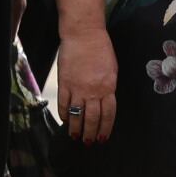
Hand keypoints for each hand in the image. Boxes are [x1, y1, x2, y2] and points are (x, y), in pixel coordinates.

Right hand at [57, 23, 118, 145]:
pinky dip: (63, 115)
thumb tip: (105, 102)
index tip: (103, 137)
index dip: (105, 127)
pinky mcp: (64, 83)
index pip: (108, 113)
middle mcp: (93, 90)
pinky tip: (64, 121)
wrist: (84, 34)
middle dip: (91, 133)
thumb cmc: (101, 49)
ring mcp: (77, 88)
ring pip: (77, 114)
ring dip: (76, 128)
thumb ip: (108, 87)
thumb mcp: (112, 69)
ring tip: (75, 137)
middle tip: (88, 142)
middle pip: (92, 118)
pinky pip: (63, 104)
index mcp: (108, 86)